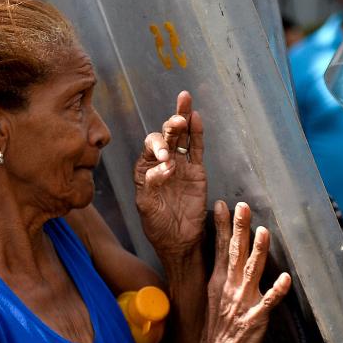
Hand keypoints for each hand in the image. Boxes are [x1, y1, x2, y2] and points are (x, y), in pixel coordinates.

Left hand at [134, 91, 206, 259]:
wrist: (179, 241)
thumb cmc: (158, 226)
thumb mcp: (147, 208)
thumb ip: (151, 185)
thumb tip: (165, 166)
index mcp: (145, 169)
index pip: (150, 148)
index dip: (158, 147)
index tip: (166, 159)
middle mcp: (162, 163)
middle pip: (166, 136)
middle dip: (171, 126)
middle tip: (177, 120)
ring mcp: (181, 165)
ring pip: (182, 137)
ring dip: (183, 119)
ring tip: (185, 101)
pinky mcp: (197, 172)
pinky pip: (197, 149)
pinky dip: (197, 133)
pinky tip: (196, 117)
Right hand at [198, 201, 292, 342]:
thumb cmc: (216, 328)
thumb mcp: (213, 295)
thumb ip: (221, 273)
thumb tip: (225, 252)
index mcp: (219, 281)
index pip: (221, 248)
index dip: (222, 226)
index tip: (223, 205)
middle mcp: (230, 287)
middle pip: (235, 253)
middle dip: (239, 229)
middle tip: (242, 207)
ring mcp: (243, 302)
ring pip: (251, 271)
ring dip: (258, 251)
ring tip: (263, 232)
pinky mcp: (255, 318)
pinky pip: (268, 302)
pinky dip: (276, 290)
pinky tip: (285, 278)